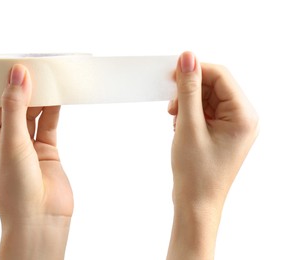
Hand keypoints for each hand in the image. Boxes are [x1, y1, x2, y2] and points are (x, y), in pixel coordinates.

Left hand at [0, 65, 72, 259]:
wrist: (41, 219)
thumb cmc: (16, 189)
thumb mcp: (12, 142)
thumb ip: (15, 107)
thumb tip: (18, 74)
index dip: (3, 83)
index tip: (17, 64)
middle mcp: (4, 139)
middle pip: (14, 105)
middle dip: (25, 87)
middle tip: (36, 66)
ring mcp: (26, 143)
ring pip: (33, 112)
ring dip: (41, 96)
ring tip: (50, 76)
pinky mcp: (46, 148)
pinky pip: (49, 122)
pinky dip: (54, 108)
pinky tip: (59, 94)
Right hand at [167, 52, 258, 258]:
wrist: (196, 204)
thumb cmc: (196, 173)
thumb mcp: (188, 126)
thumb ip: (188, 90)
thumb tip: (188, 58)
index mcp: (243, 116)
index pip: (221, 76)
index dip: (196, 69)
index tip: (173, 71)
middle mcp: (243, 119)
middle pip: (215, 86)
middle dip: (190, 91)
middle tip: (171, 102)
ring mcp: (232, 127)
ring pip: (208, 99)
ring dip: (188, 104)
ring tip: (175, 119)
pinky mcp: (222, 133)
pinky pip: (206, 112)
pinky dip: (190, 114)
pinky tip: (179, 126)